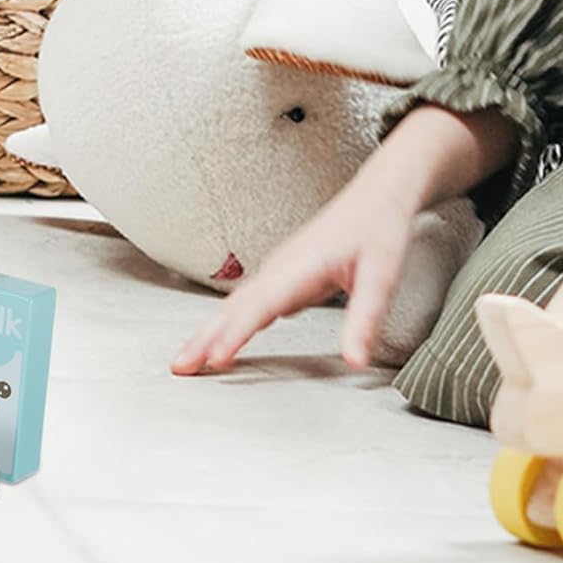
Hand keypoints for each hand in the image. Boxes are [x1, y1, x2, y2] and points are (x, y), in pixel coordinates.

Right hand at [170, 178, 417, 373]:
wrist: (376, 196)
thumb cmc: (377, 230)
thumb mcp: (382, 277)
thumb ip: (364, 320)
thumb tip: (355, 361)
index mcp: (299, 267)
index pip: (260, 306)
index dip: (236, 333)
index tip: (216, 357)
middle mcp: (279, 268)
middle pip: (233, 308)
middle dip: (203, 338)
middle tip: (179, 366)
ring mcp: (276, 271)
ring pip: (234, 306)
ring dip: (208, 332)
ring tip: (189, 359)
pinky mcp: (280, 276)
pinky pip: (246, 303)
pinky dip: (226, 323)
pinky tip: (218, 340)